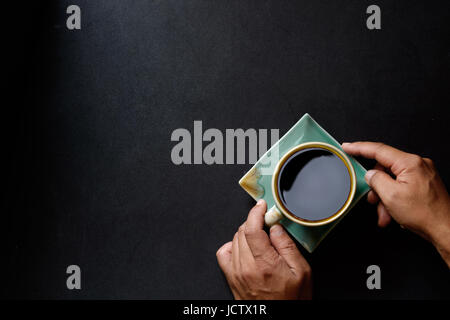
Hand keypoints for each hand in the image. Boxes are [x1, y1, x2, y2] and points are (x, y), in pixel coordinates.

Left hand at [216, 200, 311, 298]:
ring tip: (260, 237)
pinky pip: (223, 252)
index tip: (262, 205)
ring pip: (234, 239)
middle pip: (242, 231)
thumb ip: (288, 246)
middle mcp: (246, 267)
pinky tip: (244, 247)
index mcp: (264, 263)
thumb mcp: (301, 272)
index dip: (256, 212)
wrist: (279, 319)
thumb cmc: (292, 300)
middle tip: (267, 223)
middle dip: (254, 221)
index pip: (252, 228)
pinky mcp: (230, 278)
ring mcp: (235, 272)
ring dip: (246, 232)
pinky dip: (232, 244)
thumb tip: (276, 227)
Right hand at [343, 142, 449, 266]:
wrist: (446, 230)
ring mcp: (422, 175)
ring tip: (386, 213)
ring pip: (392, 181)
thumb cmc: (426, 214)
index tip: (348, 147)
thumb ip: (376, 180)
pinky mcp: (424, 184)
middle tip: (373, 199)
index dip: (359, 148)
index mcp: (410, 163)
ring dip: (385, 198)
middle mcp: (418, 165)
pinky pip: (402, 187)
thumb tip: (370, 174)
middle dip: (376, 187)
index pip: (378, 150)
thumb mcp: (391, 196)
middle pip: (385, 169)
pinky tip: (395, 213)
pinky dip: (394, 200)